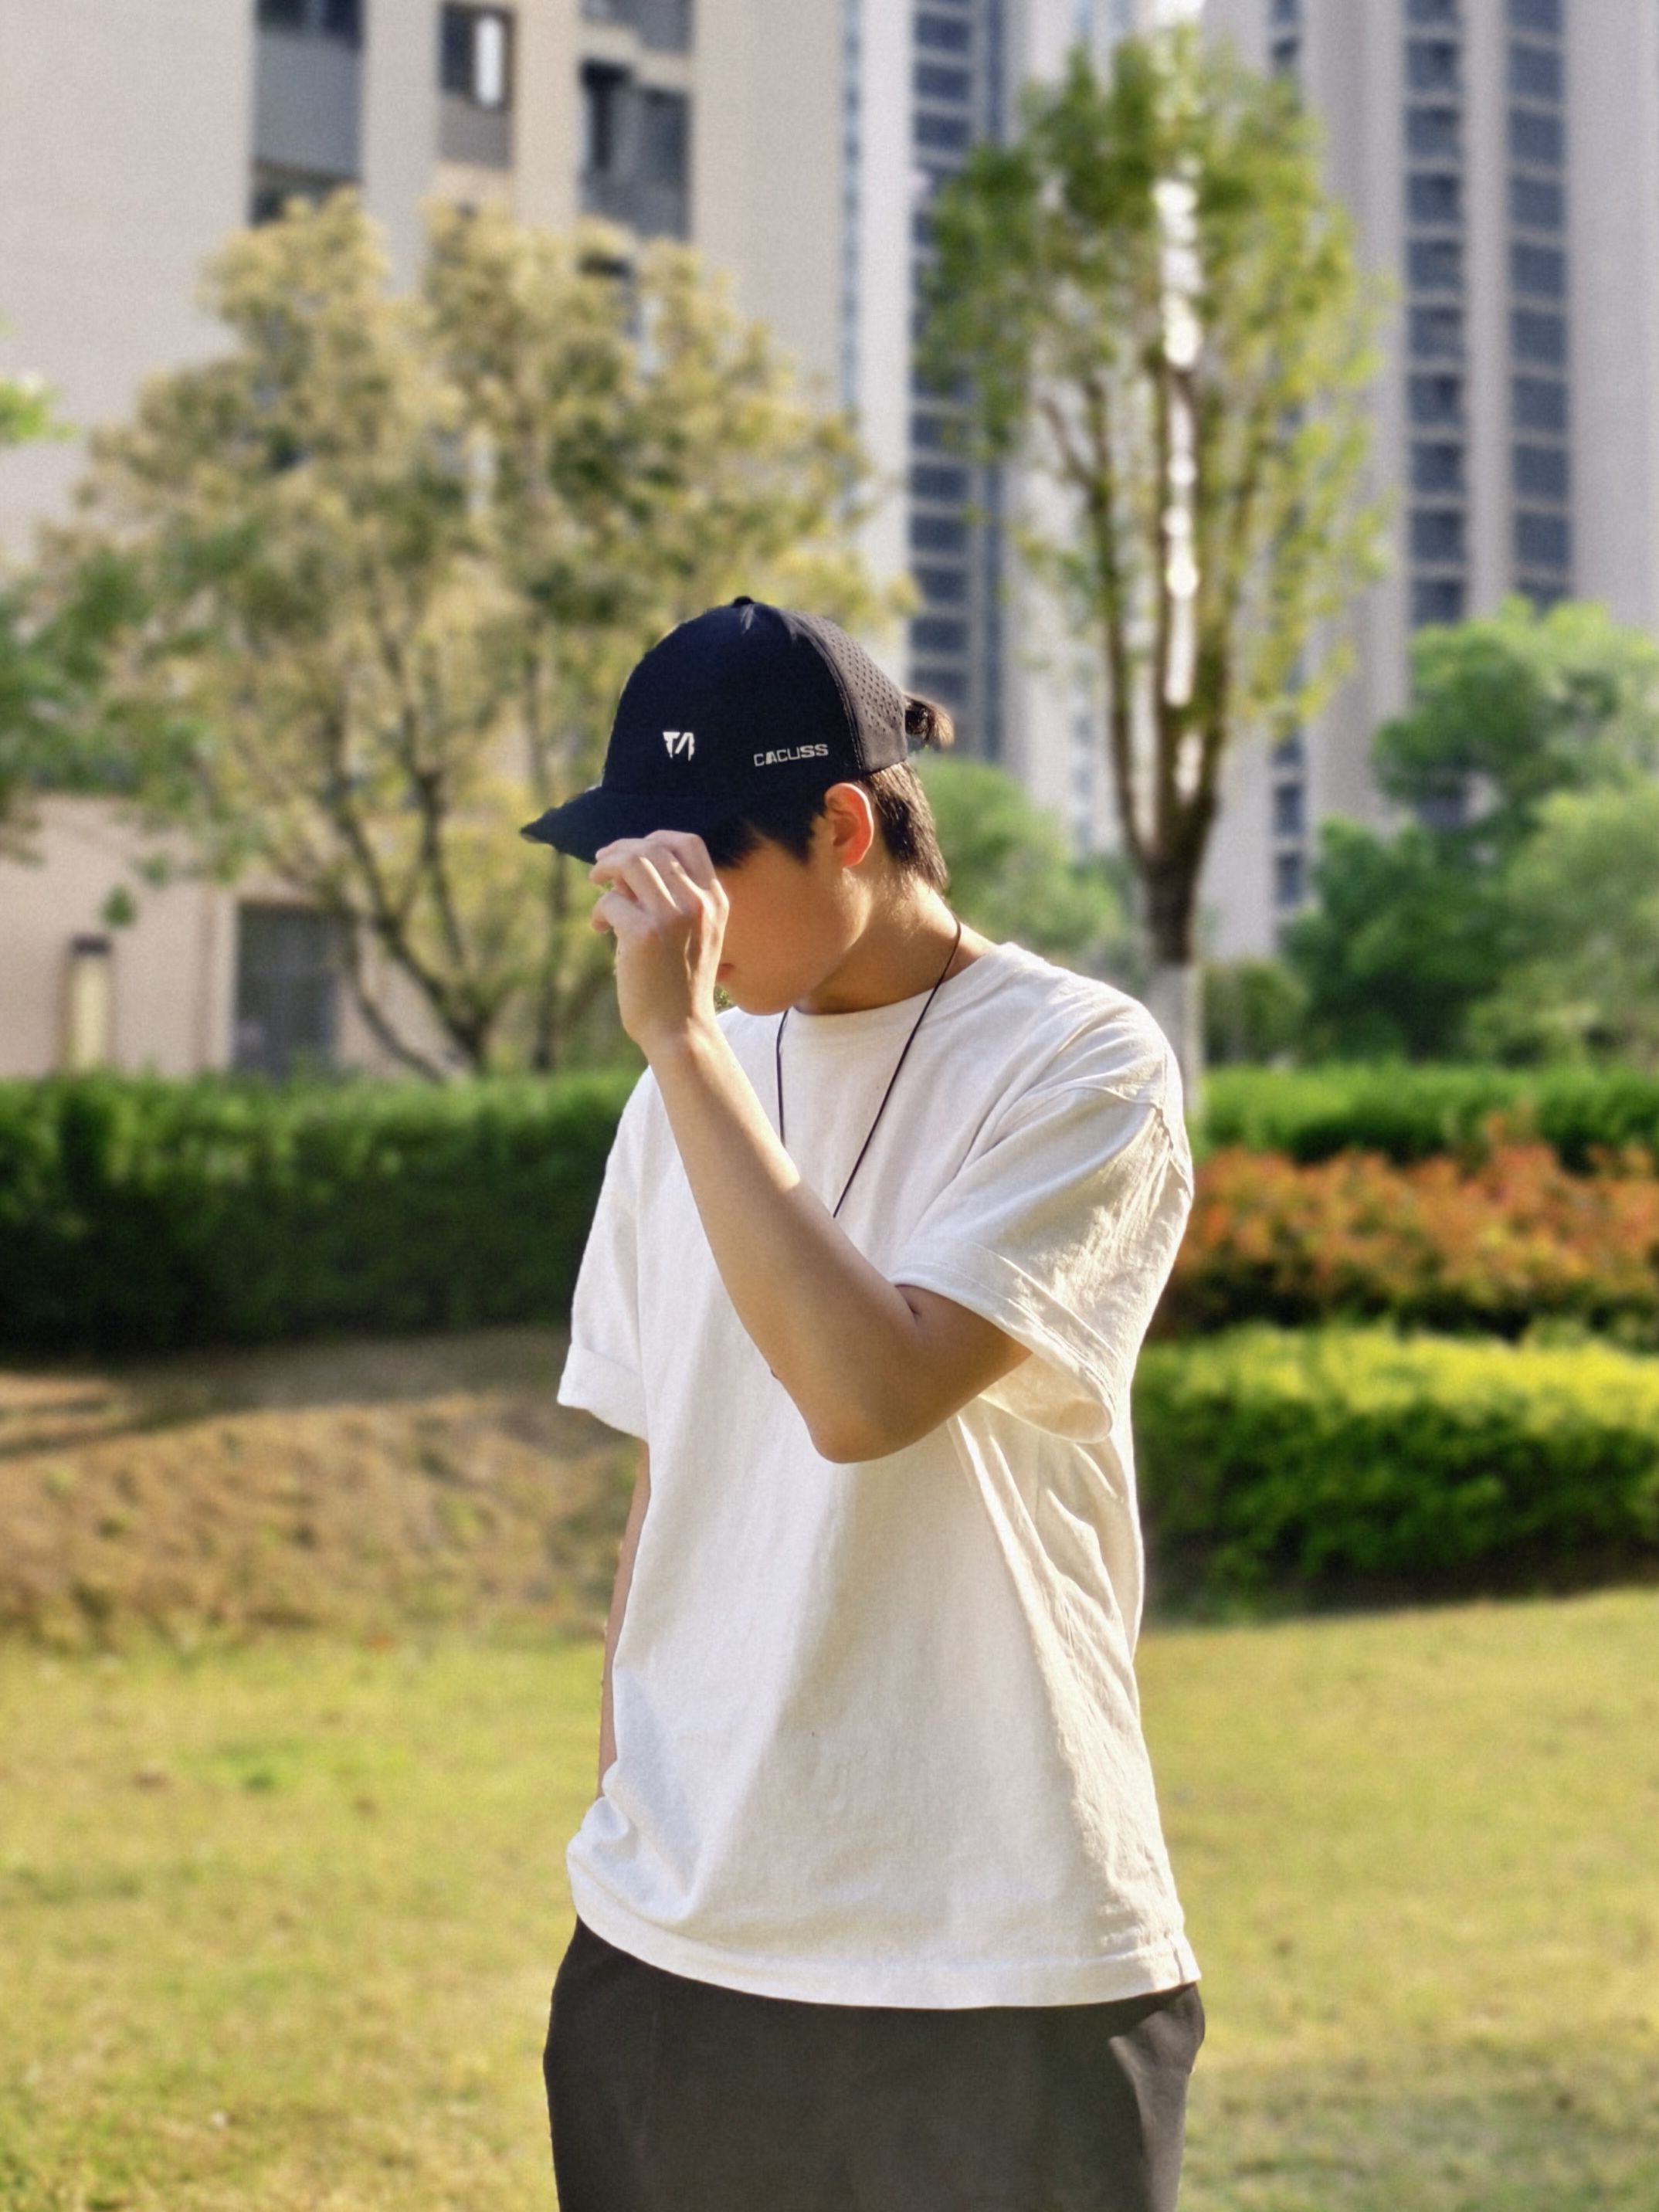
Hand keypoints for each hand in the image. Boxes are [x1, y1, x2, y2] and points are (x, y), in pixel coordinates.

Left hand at [588, 830, 728, 1054]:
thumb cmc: (681, 987)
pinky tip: (599, 928)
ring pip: (631, 863)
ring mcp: (672, 917)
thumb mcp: (693, 937)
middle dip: (620, 850)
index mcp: (715, 902)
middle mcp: (698, 903)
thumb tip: (625, 872)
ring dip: (605, 868)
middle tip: (601, 864)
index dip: (655, 838)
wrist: (682, 1031)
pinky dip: (599, 911)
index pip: (689, 843)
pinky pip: (610, 901)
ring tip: (595, 883)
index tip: (633, 850)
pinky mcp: (643, 935)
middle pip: (653, 848)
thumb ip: (671, 901)